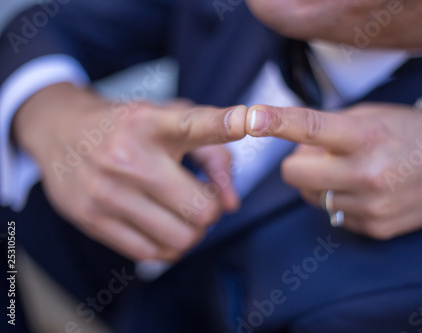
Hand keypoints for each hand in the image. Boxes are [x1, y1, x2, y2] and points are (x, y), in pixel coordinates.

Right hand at [13, 83, 246, 260]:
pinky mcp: (91, 219)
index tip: (248, 119)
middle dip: (212, 210)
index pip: (193, 125)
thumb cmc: (129, 127)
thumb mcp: (170, 121)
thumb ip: (214, 155)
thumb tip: (232, 203)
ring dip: (192, 231)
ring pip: (181, 239)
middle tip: (202, 198)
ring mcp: (106, 191)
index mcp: (152, 123)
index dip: (224, 123)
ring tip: (181, 213)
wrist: (61, 132)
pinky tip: (161, 225)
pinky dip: (168, 246)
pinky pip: (151, 253)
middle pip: (201, 210)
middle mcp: (129, 157)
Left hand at [246, 103, 421, 239]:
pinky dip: (340, 201)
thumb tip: (294, 146)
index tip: (251, 118)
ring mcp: (371, 205)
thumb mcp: (370, 115)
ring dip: (321, 184)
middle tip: (323, 155)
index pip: (312, 127)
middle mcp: (367, 173)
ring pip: (310, 197)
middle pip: (294, 174)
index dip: (279, 122)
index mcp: (365, 136)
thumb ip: (328, 127)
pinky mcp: (375, 228)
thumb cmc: (408, 132)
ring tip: (351, 172)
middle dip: (299, 164)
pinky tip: (366, 191)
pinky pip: (333, 215)